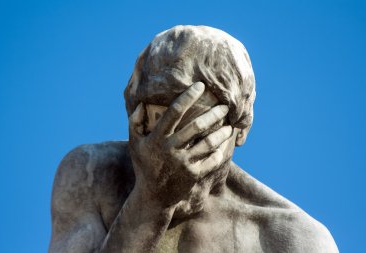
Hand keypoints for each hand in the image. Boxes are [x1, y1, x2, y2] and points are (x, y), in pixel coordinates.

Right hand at [128, 82, 232, 207]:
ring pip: (208, 143)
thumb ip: (135, 123)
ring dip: (222, 132)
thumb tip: (141, 104)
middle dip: (214, 114)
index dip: (188, 97)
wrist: (153, 197)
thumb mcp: (134, 144)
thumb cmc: (145, 165)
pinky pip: (212, 161)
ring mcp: (184, 163)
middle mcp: (171, 149)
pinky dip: (221, 152)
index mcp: (157, 138)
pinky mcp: (194, 175)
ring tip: (230, 125)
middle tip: (225, 106)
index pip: (174, 112)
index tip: (200, 86)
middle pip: (197, 126)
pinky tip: (225, 144)